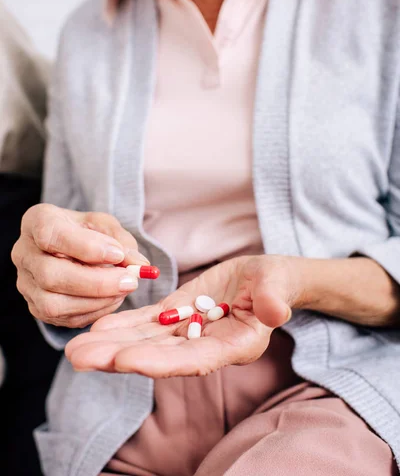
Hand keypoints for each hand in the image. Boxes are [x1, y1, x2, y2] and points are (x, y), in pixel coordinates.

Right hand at [12, 203, 150, 328]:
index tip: (117, 254)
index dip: (86, 247)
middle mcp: (24, 253)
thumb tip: (139, 264)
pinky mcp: (36, 307)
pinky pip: (63, 318)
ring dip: (96, 301)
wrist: (70, 248)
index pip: (51, 235)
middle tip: (130, 280)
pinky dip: (93, 312)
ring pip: (54, 303)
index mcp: (37, 221)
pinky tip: (112, 299)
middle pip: (51, 275)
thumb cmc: (86, 231)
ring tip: (123, 289)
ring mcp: (26, 284)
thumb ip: (121, 241)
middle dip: (96, 282)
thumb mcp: (105, 225)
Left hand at [66, 255, 302, 376]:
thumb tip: (274, 311)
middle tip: (80, 358)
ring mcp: (188, 331)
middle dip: (119, 358)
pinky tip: (96, 329)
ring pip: (146, 341)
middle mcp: (205, 345)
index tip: (125, 361)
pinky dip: (123, 326)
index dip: (160, 361)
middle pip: (159, 356)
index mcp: (233, 345)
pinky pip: (147, 323)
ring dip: (111, 345)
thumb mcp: (277, 285)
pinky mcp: (177, 314)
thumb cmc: (275, 282)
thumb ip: (273, 299)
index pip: (193, 359)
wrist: (265, 279)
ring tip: (75, 349)